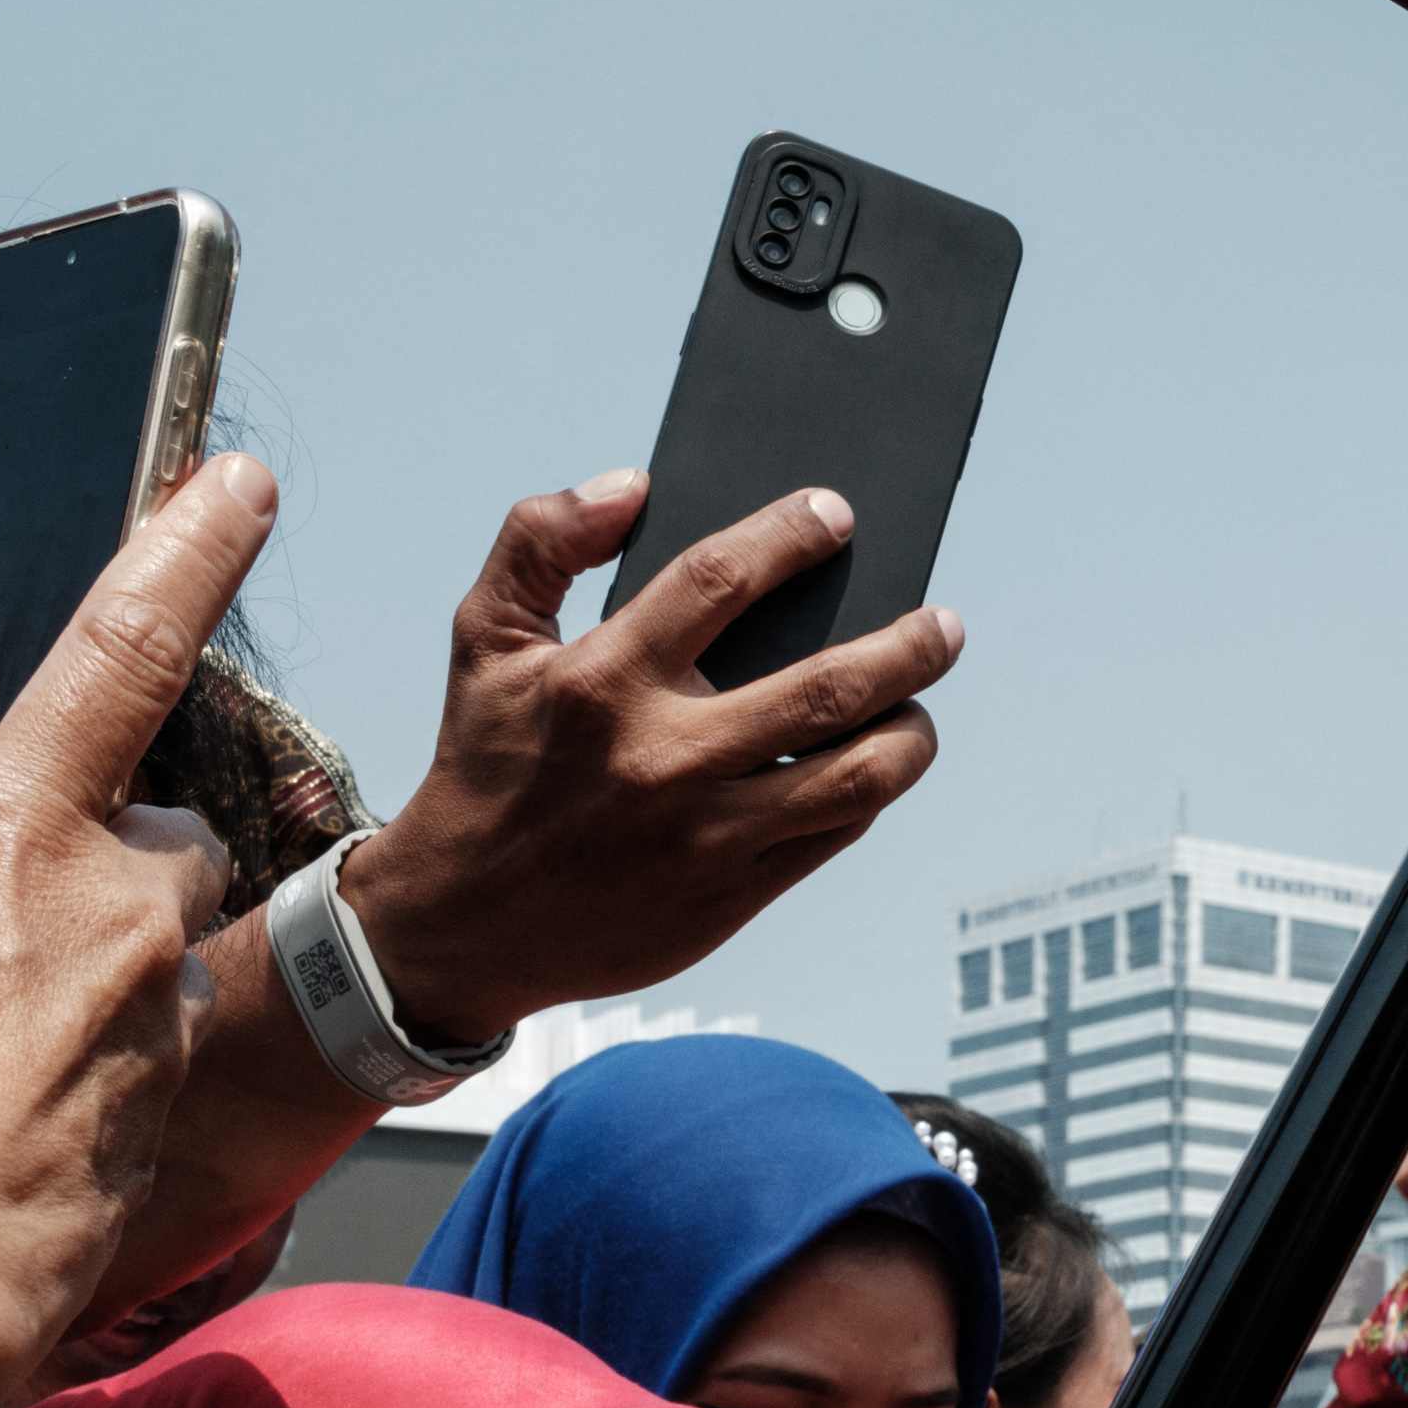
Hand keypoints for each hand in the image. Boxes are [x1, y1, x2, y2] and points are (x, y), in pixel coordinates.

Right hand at [0, 454, 265, 1372]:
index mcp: (15, 830)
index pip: (126, 646)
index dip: (189, 547)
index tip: (245, 479)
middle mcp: (118, 915)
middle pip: (150, 847)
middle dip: (86, 870)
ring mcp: (149, 1031)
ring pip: (135, 971)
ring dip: (60, 998)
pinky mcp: (162, 1130)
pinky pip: (121, 1078)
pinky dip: (53, 1095)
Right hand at [344, 474, 962, 1043]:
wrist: (465, 923)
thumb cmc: (486, 763)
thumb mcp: (484, 639)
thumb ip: (542, 540)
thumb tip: (631, 484)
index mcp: (604, 679)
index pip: (719, 579)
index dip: (789, 535)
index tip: (837, 515)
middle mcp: (665, 757)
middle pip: (827, 687)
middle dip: (906, 647)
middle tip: (941, 625)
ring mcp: (708, 835)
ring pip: (858, 778)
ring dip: (911, 734)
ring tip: (919, 705)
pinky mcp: (732, 897)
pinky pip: (834, 834)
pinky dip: (868, 793)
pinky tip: (873, 762)